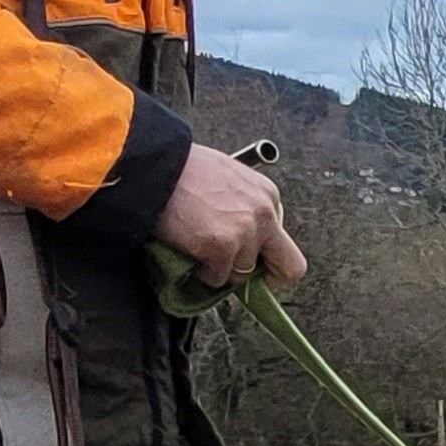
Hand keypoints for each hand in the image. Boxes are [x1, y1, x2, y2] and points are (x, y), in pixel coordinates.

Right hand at [151, 145, 304, 292]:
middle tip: (239, 272)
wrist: (157, 167)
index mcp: (268, 195)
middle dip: (265, 277)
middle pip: (288, 267)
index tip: (254, 263)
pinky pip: (216, 278)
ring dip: (220, 268)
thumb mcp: (229, 179)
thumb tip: (244, 236)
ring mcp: (245, 232)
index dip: (269, 258)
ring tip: (199, 247)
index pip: (286, 242)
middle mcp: (264, 214)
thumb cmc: (184, 170)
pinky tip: (189, 250)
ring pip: (242, 273)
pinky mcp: (222, 247)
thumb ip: (244, 207)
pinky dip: (201, 272)